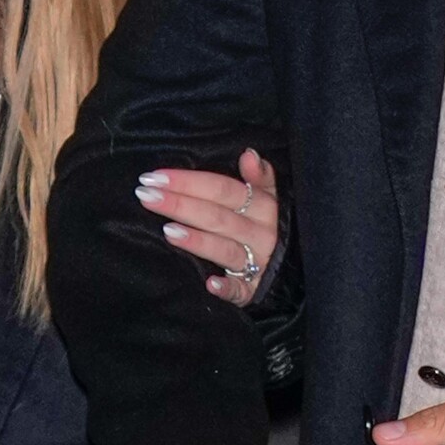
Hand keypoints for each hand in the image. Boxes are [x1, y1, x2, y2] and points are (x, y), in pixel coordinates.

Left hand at [135, 149, 279, 306]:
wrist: (298, 264)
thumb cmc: (271, 225)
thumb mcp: (272, 196)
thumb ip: (260, 176)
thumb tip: (248, 153)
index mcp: (263, 206)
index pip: (223, 189)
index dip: (190, 182)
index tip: (155, 176)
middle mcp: (261, 233)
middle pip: (217, 216)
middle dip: (181, 205)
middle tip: (146, 195)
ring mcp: (258, 263)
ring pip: (225, 250)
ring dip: (199, 241)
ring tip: (168, 231)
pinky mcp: (254, 290)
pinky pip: (241, 290)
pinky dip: (227, 287)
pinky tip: (210, 283)